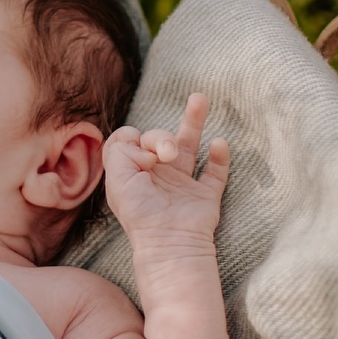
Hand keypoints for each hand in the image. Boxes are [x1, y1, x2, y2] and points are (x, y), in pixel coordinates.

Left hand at [104, 93, 229, 245]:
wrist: (170, 241)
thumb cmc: (140, 213)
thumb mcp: (118, 179)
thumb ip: (121, 150)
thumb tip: (141, 140)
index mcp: (132, 173)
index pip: (130, 140)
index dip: (133, 137)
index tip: (139, 152)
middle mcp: (156, 176)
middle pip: (158, 138)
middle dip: (160, 136)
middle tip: (165, 152)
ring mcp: (182, 185)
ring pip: (189, 146)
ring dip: (194, 121)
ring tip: (199, 97)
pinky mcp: (205, 195)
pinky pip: (216, 171)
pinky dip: (219, 156)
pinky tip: (219, 143)